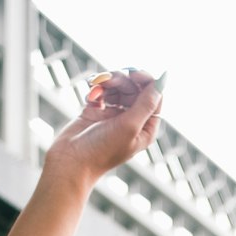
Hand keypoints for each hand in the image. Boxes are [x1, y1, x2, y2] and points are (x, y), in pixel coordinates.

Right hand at [46, 69, 161, 182]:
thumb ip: (146, 103)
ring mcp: (113, 116)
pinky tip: (90, 96)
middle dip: (121, 80)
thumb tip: (163, 79)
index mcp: (145, 128)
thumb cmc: (102, 150)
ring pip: (117, 86)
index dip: (145, 80)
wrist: (71, 161)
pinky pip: (101, 91)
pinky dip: (95, 89)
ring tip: (95, 86)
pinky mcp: (96, 112)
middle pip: (134, 88)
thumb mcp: (130, 126)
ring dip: (107, 82)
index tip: (132, 74)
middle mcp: (131, 121)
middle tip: (107, 80)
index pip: (154, 96)